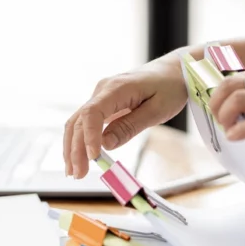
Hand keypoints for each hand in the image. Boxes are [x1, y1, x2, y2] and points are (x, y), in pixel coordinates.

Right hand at [64, 59, 187, 177]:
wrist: (172, 70)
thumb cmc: (169, 87)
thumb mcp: (157, 110)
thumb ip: (130, 127)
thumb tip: (106, 145)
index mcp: (117, 88)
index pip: (92, 113)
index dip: (89, 136)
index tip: (93, 157)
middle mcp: (102, 90)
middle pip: (79, 120)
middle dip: (76, 149)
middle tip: (79, 175)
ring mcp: (100, 96)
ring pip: (76, 123)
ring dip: (72, 147)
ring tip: (74, 171)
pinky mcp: (102, 104)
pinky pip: (84, 123)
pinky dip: (79, 141)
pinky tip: (78, 158)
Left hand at [208, 66, 244, 149]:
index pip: (239, 76)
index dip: (222, 93)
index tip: (219, 109)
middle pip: (231, 84)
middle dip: (216, 102)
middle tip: (219, 120)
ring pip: (238, 99)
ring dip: (225, 116)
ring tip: (228, 130)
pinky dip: (240, 132)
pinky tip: (239, 139)